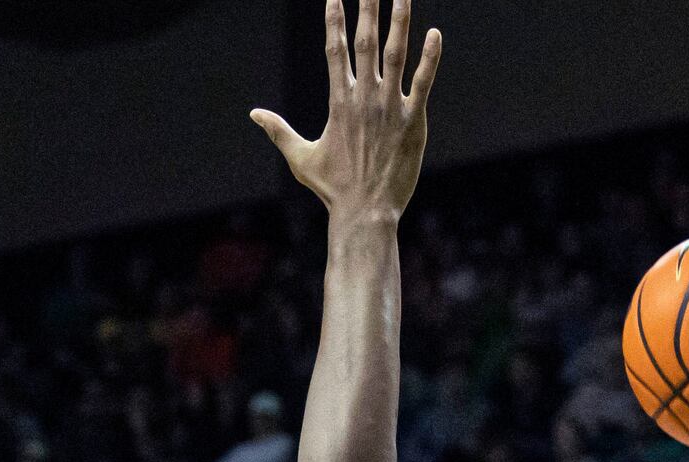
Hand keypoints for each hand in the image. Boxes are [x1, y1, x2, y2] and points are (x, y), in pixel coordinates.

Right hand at [252, 0, 441, 224]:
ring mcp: (390, 108)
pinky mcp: (413, 122)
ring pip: (396, 54)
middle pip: (365, 41)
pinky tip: (435, 34)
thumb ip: (279, 131)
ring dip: (400, 20)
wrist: (364, 214)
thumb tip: (254, 114)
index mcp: (339, 103)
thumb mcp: (301, 159)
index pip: (334, 49)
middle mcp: (364, 98)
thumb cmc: (333, 190)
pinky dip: (430, 59)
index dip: (334, 18)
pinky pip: (423, 83)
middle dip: (368, 6)